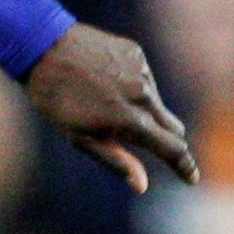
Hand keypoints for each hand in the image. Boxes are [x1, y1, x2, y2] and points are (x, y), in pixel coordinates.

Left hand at [25, 22, 198, 193]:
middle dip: (169, 142)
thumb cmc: (55, 99)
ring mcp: (142, 72)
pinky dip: (134, 88)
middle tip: (158, 150)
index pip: (172, 148)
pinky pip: (144, 79)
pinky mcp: (136, 54)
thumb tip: (142, 186)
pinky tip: (106, 82)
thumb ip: (115, 161)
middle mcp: (144, 95)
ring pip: (157, 103)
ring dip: (145, 112)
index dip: (184, 166)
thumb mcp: (79, 137)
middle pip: (173, 128)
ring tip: (107, 105)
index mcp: (131, 121)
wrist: (42, 48)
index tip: (191, 178)